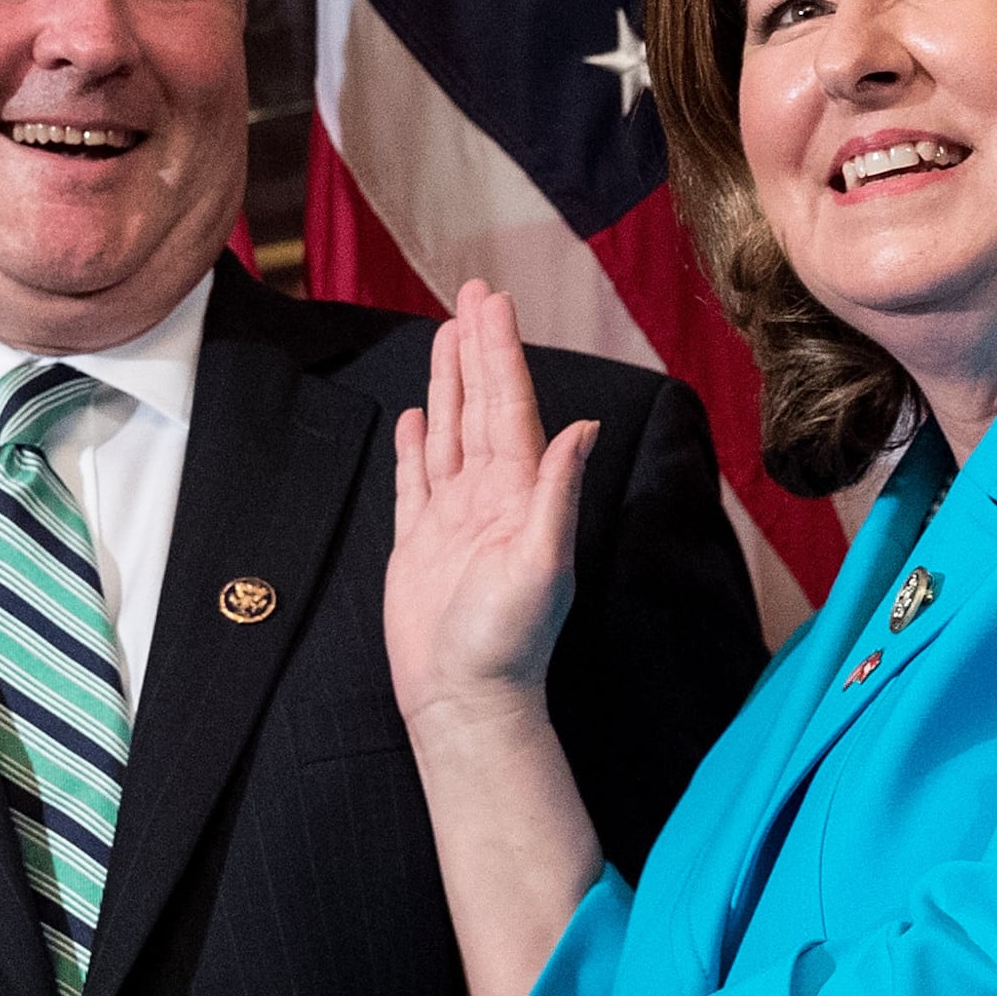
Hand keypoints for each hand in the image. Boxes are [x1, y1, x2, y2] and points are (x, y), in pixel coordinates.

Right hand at [383, 281, 595, 724]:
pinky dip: (416, 446)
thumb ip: (556, 493)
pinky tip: (414, 417)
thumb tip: (581, 427)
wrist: (464, 701)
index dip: (500, 352)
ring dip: (447, 384)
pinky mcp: (420, 544)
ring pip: (449, 432)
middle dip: (476, 349)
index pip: (508, 406)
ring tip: (445, 336)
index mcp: (518, 495)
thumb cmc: (506, 644)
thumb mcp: (542, 566)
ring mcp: (453, 519)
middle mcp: (489, 498)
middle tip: (473, 294)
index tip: (492, 303)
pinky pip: (416, 481)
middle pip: (480, 406)